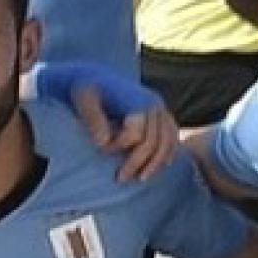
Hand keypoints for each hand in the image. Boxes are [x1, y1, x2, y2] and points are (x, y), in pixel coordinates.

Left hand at [32, 60, 171, 178]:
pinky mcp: (163, 114)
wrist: (98, 77)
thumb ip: (93, 118)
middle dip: (138, 162)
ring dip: (156, 163)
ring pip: (167, 142)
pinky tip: (159, 166)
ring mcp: (161, 109)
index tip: (101, 151)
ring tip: (140, 178)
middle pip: (154, 141)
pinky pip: (173, 137)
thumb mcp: (84, 98)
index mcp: (137, 99)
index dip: (119, 146)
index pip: (137, 133)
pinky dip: (168, 153)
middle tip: (120, 179)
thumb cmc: (89, 89)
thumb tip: (103, 142)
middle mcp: (154, 103)